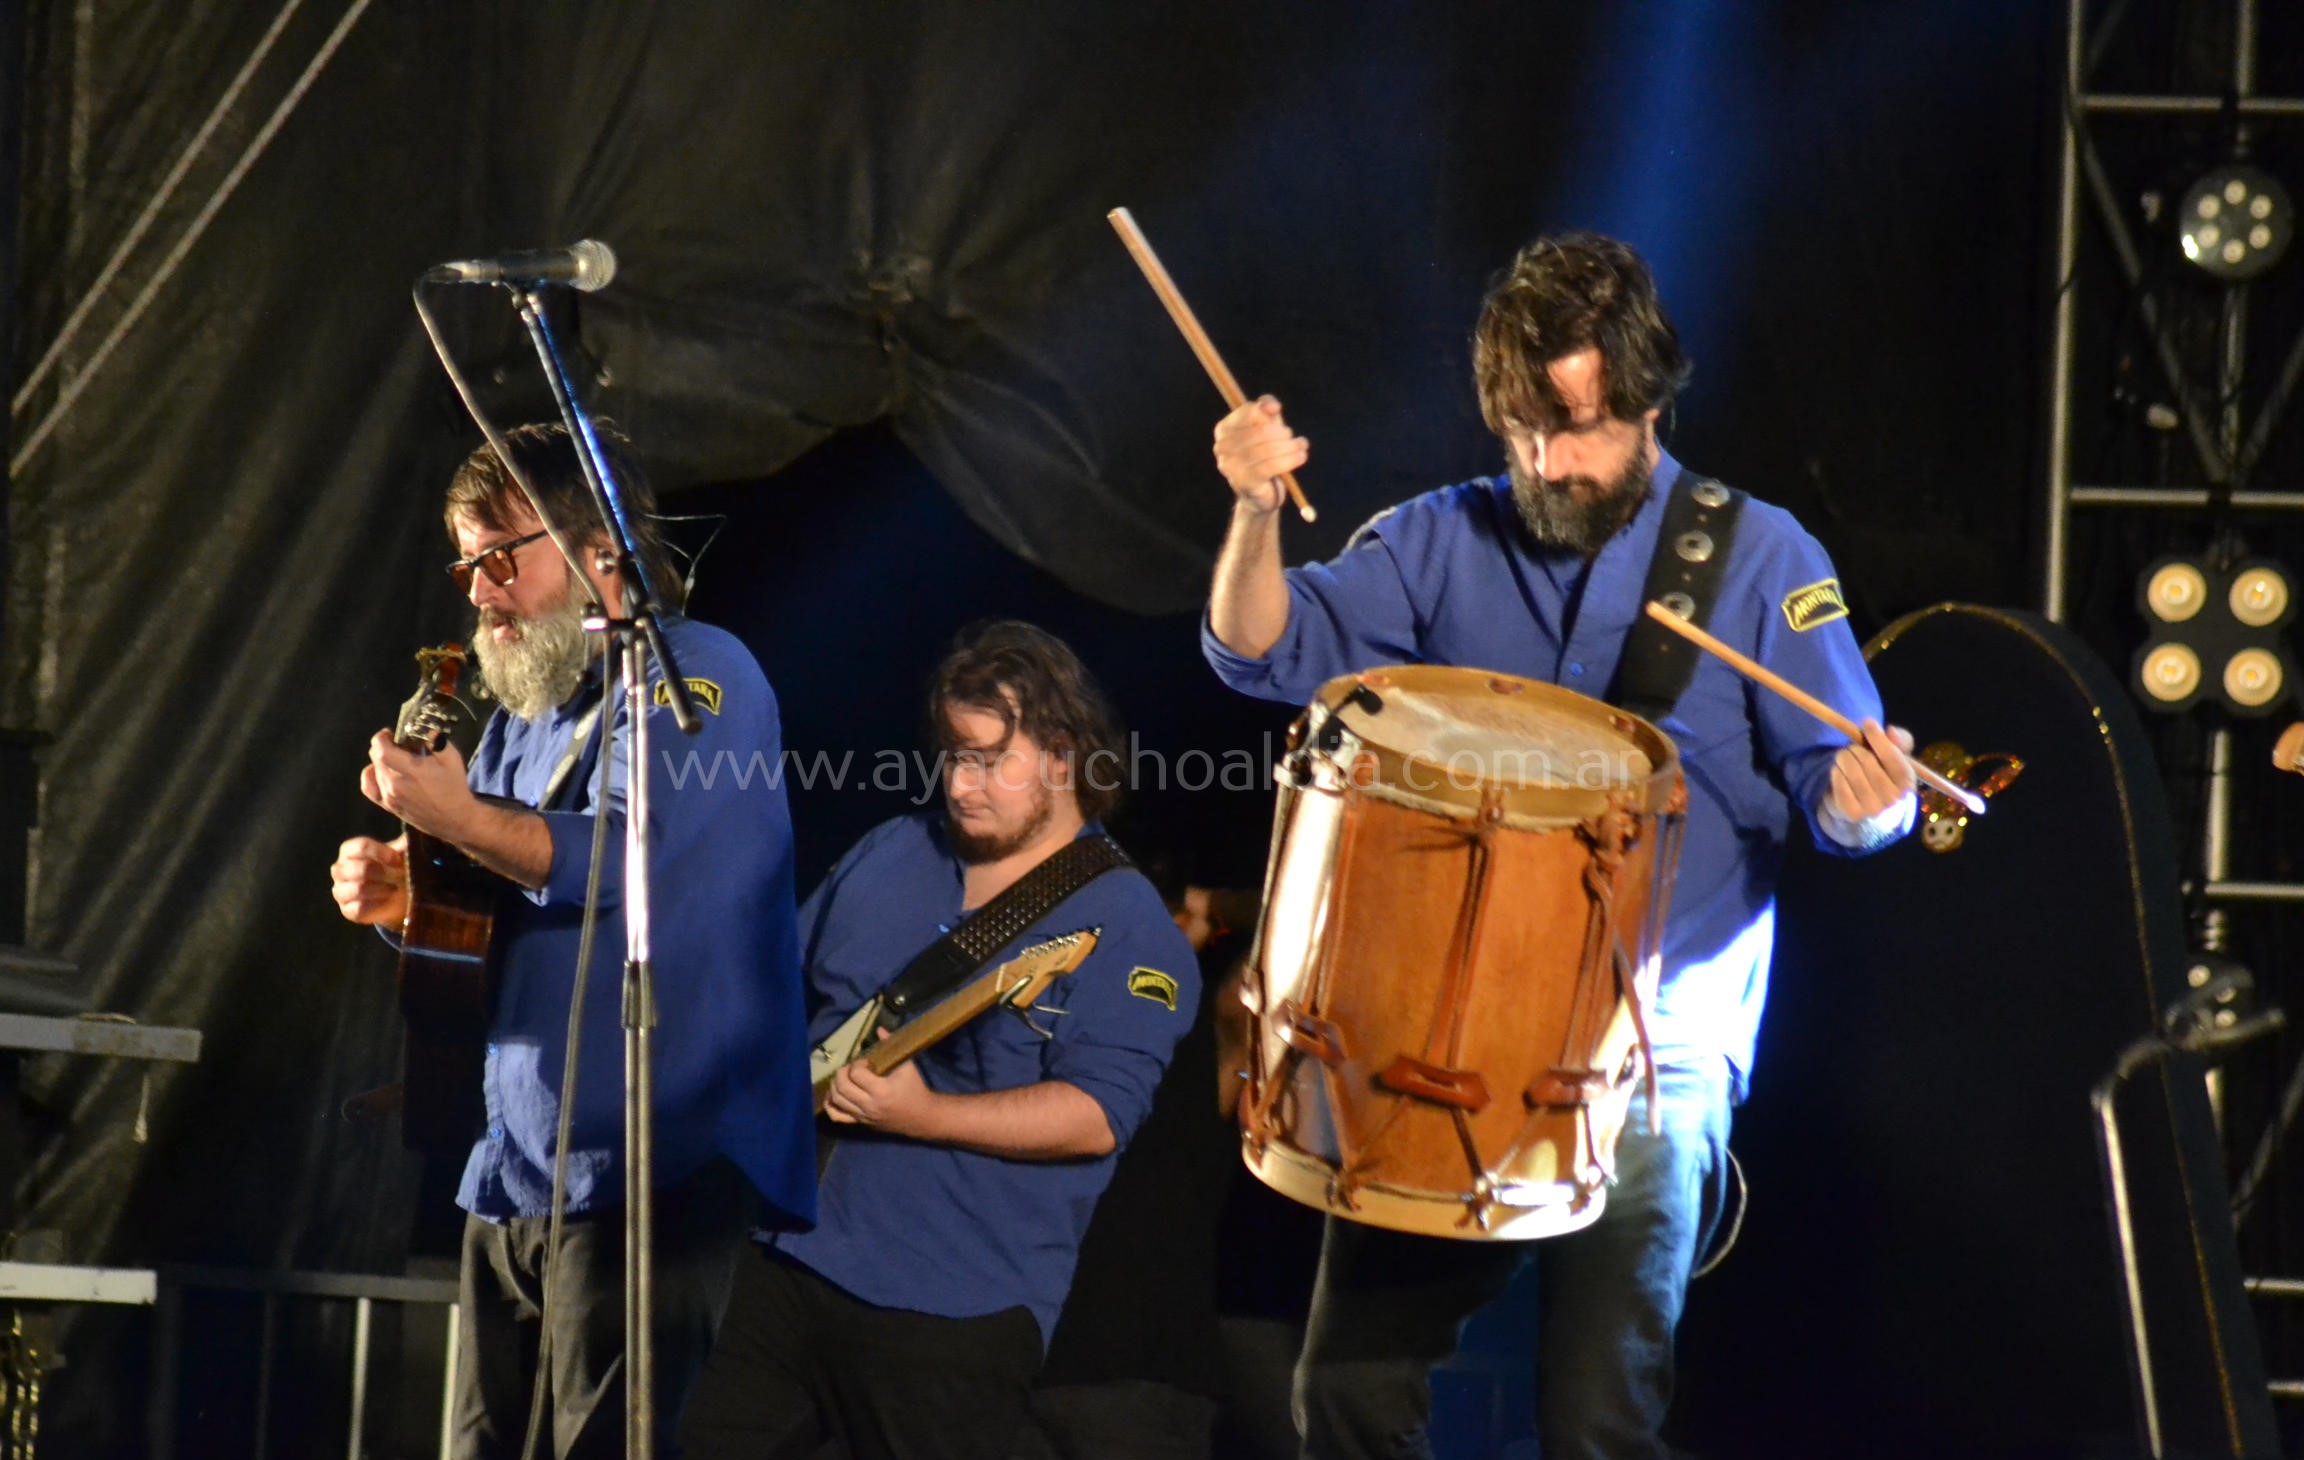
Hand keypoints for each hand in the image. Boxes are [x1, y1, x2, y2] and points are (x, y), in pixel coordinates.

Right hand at [330, 834, 408, 926]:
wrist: (396, 897)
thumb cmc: (395, 868)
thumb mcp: (400, 853)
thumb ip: (404, 845)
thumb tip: (410, 840)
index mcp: (349, 851)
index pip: (360, 846)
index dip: (381, 853)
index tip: (398, 860)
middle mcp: (339, 870)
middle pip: (360, 869)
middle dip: (384, 873)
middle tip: (401, 876)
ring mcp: (340, 891)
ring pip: (358, 889)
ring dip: (382, 889)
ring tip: (395, 888)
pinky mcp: (347, 910)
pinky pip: (359, 908)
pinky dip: (377, 904)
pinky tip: (388, 900)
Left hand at [362, 730, 474, 841]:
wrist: (454, 819)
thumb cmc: (454, 788)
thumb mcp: (452, 759)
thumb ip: (436, 741)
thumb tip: (425, 729)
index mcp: (410, 771)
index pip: (380, 749)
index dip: (382, 737)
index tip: (392, 733)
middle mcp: (394, 784)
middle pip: (376, 757)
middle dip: (385, 746)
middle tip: (400, 744)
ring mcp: (388, 797)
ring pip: (374, 769)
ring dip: (382, 760)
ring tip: (398, 760)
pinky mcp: (387, 806)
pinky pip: (369, 787)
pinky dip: (372, 775)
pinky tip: (381, 772)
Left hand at [823, 1046, 937, 1135]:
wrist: (921, 1116)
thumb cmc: (915, 1089)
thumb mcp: (908, 1065)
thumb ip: (892, 1046)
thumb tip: (879, 1029)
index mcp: (881, 1090)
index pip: (857, 1074)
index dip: (858, 1063)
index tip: (866, 1061)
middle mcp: (869, 1105)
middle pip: (842, 1087)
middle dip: (842, 1073)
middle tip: (851, 1068)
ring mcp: (863, 1116)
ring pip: (837, 1101)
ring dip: (835, 1085)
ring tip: (844, 1078)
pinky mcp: (860, 1122)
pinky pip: (837, 1116)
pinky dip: (830, 1105)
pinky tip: (833, 1095)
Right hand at [1214, 396, 1306, 515]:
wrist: (1262, 492)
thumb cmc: (1264, 453)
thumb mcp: (1265, 426)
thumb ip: (1266, 409)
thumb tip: (1272, 406)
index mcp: (1224, 430)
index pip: (1247, 413)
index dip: (1265, 411)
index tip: (1278, 410)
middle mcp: (1222, 447)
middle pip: (1258, 432)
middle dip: (1281, 433)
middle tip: (1293, 437)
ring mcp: (1231, 466)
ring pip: (1266, 450)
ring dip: (1289, 447)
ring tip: (1301, 445)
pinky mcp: (1244, 482)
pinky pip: (1270, 467)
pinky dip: (1289, 460)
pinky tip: (1301, 457)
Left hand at [1827, 718, 1916, 821]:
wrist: (1866, 817)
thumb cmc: (1882, 780)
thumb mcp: (1896, 762)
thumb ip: (1899, 742)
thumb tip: (1891, 731)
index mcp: (1907, 784)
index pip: (1892, 756)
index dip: (1878, 737)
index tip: (1867, 722)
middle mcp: (1893, 799)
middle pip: (1867, 760)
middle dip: (1855, 748)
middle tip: (1852, 749)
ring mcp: (1872, 809)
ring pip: (1850, 769)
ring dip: (1843, 758)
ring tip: (1844, 759)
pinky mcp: (1851, 812)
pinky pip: (1838, 781)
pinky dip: (1835, 772)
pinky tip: (1839, 773)